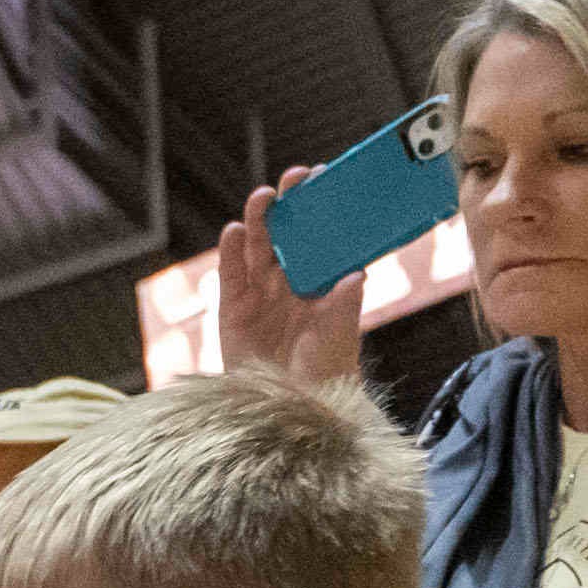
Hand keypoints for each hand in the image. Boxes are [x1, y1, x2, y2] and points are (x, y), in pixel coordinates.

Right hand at [206, 176, 372, 386]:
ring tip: (264, 198)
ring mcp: (261, 293)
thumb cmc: (324, 374)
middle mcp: (290, 281)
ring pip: (259, 247)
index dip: (323, 209)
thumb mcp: (340, 339)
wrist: (289, 409)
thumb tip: (356, 274)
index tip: (329, 181)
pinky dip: (231, 252)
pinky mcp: (233, 308)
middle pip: (288, 234)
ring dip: (261, 220)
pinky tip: (235, 231)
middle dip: (291, 205)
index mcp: (321, 281)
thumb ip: (345, 306)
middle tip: (297, 178)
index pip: (322, 237)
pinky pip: (231, 274)